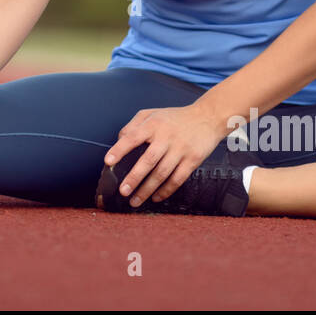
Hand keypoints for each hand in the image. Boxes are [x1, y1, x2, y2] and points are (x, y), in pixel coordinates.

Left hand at [104, 103, 225, 206]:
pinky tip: (156, 197)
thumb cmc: (175, 118)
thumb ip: (133, 125)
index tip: (108, 162)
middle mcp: (166, 137)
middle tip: (123, 191)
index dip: (119, 150)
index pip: (132, 137)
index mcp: (153, 124)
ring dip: (147, 190)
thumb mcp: (152, 114)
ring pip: (162, 173)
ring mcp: (180, 149)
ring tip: (135, 201)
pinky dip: (166, 191)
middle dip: (134, 178)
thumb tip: (119, 140)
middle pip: (148, 160)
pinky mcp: (193, 160)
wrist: (207, 117)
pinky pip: (177, 179)